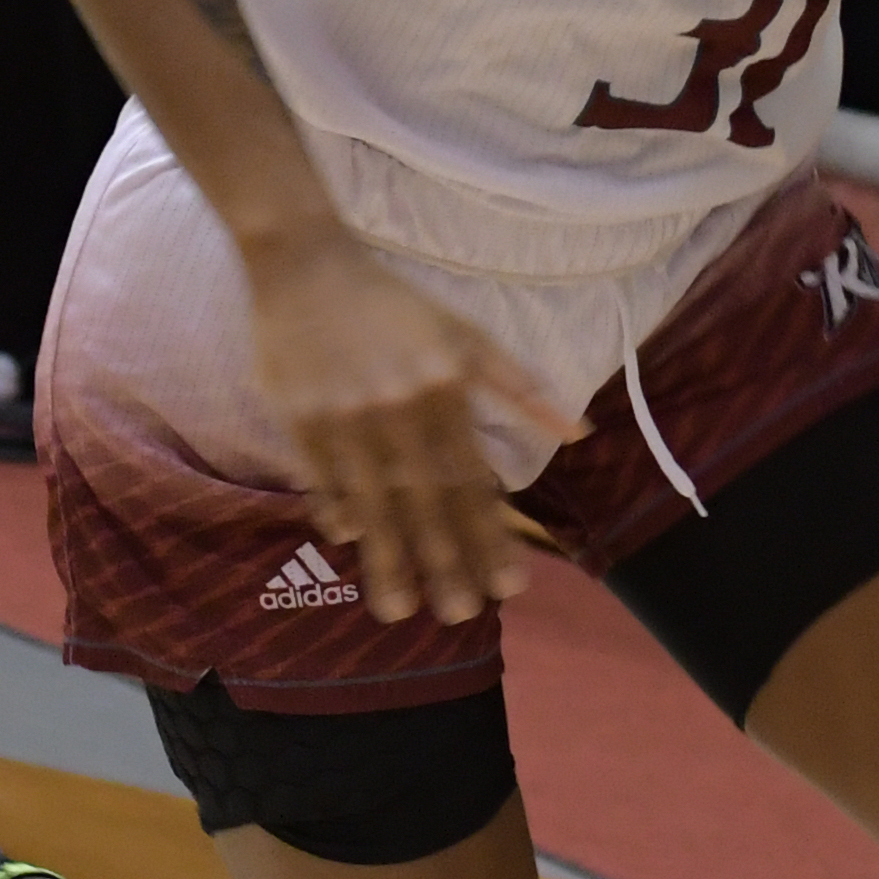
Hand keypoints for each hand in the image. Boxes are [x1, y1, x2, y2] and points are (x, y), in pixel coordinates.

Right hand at [240, 229, 574, 625]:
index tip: (508, 586)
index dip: (490, 535)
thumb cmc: (392, 304)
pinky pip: (320, 474)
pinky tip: (349, 544)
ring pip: (372, 498)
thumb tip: (579, 432)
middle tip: (460, 615)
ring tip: (397, 610)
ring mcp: (345, 416)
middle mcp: (398, 409)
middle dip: (444, 561)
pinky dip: (334, 507)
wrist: (306, 263)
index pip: (472, 480)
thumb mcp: (465, 334)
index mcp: (444, 391)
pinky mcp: (299, 416)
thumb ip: (519, 386)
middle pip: (425, 499)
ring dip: (387, 556)